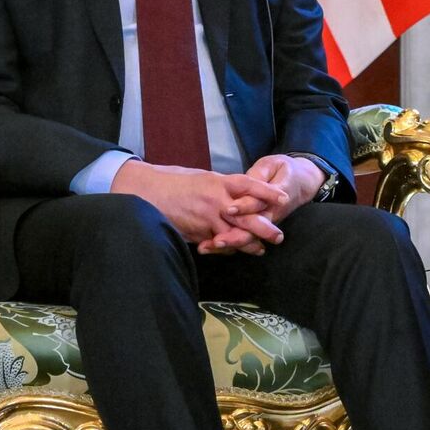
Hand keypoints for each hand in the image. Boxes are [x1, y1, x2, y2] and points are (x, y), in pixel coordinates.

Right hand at [110, 162, 287, 248]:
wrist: (145, 191)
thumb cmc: (175, 182)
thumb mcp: (203, 178)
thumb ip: (223, 187)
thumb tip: (241, 193)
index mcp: (218, 182)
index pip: (249, 185)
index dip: (267, 192)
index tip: (285, 199)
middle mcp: (215, 200)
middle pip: (246, 217)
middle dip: (264, 228)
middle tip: (279, 237)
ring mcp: (205, 218)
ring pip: (232, 235)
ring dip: (247, 244)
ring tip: (260, 250)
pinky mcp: (195, 233)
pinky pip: (215, 243)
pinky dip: (225, 248)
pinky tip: (233, 251)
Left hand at [193, 155, 324, 255]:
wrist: (302, 183)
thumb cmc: (284, 171)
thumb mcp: (274, 165)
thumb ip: (260, 173)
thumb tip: (245, 179)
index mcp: (276, 195)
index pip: (258, 202)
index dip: (244, 206)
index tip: (229, 209)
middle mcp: (270, 213)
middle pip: (252, 228)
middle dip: (234, 236)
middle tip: (216, 241)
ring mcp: (264, 222)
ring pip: (248, 237)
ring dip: (228, 244)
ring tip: (207, 247)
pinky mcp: (258, 226)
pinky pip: (243, 238)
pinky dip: (225, 245)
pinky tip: (205, 247)